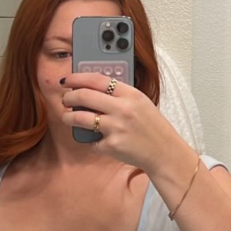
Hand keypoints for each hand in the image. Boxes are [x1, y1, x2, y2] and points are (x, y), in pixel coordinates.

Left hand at [61, 72, 183, 174]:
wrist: (164, 152)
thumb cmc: (153, 127)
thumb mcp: (141, 103)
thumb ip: (120, 95)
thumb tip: (92, 90)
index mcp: (131, 94)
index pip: (97, 79)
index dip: (77, 78)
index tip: (67, 80)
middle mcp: (123, 109)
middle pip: (84, 96)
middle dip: (69, 97)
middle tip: (65, 99)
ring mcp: (116, 128)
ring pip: (81, 118)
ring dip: (69, 117)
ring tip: (68, 118)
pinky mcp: (112, 145)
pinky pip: (92, 141)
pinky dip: (92, 142)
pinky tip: (99, 141)